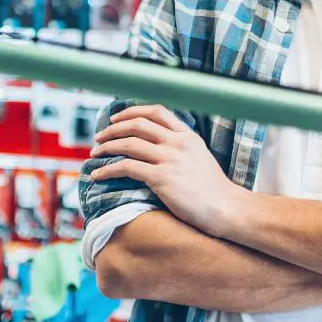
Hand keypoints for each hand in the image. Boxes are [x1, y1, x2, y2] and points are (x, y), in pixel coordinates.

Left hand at [88, 105, 246, 236]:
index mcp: (188, 136)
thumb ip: (181, 148)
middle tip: (99, 138)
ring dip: (107, 148)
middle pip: (137, 125)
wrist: (227, 209)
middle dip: (113, 129)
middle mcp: (178, 143)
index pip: (156, 111)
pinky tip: (98, 176)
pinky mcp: (162, 178)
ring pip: (129, 144)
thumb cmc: (214, 190)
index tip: (116, 118)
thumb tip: (156, 148)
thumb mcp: (200, 158)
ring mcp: (170, 159)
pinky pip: (126, 167)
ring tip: (94, 154)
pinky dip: (108, 170)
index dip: (132, 111)